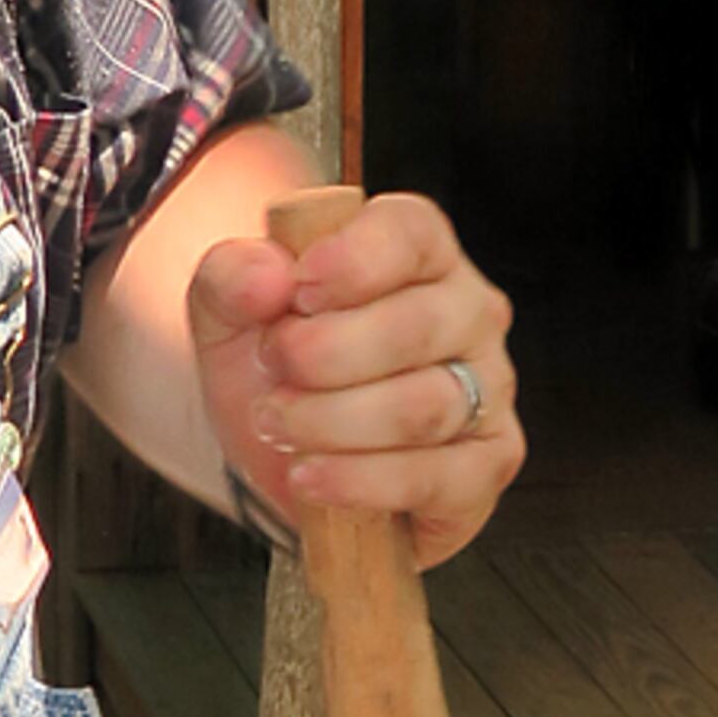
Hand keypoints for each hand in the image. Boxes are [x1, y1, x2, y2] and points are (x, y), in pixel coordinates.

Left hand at [185, 191, 521, 567]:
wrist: (284, 454)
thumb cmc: (274, 366)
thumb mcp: (228, 314)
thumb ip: (231, 278)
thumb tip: (267, 278)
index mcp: (419, 251)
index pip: (412, 234)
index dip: (356, 261)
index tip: (298, 292)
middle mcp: (469, 311)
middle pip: (415, 327)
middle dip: (323, 356)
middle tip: (270, 369)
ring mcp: (489, 388)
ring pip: (424, 407)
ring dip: (331, 423)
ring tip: (276, 427)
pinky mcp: (489, 462)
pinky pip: (439, 477)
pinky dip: (361, 482)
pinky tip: (309, 478)